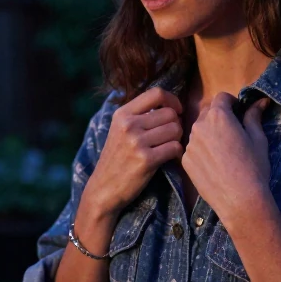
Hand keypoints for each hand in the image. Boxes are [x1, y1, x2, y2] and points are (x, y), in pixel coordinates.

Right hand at [84, 87, 184, 216]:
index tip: (176, 111)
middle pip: (170, 113)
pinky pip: (175, 148)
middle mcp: (128, 125)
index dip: (173, 100)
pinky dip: (177, 153)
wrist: (103, 188)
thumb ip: (139, 114)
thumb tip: (170, 103)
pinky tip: (169, 158)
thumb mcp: (120, 129)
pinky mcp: (146, 160)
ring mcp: (136, 142)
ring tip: (167, 147)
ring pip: (175, 130)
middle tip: (170, 136)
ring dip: (177, 139)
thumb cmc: (117, 158)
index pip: (157, 93)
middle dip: (176, 124)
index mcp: (122, 114)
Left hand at [182, 94, 270, 224]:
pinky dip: (202, 150)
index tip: (238, 112)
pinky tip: (214, 164)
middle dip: (219, 117)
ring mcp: (189, 144)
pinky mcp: (185, 160)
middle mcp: (199, 126)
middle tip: (232, 132)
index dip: (232, 102)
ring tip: (223, 151)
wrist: (240, 200)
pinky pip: (193, 148)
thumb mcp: (258, 139)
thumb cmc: (254, 167)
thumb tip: (260, 101)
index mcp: (219, 116)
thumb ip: (254, 117)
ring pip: (198, 131)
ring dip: (209, 133)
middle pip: (207, 112)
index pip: (221, 97)